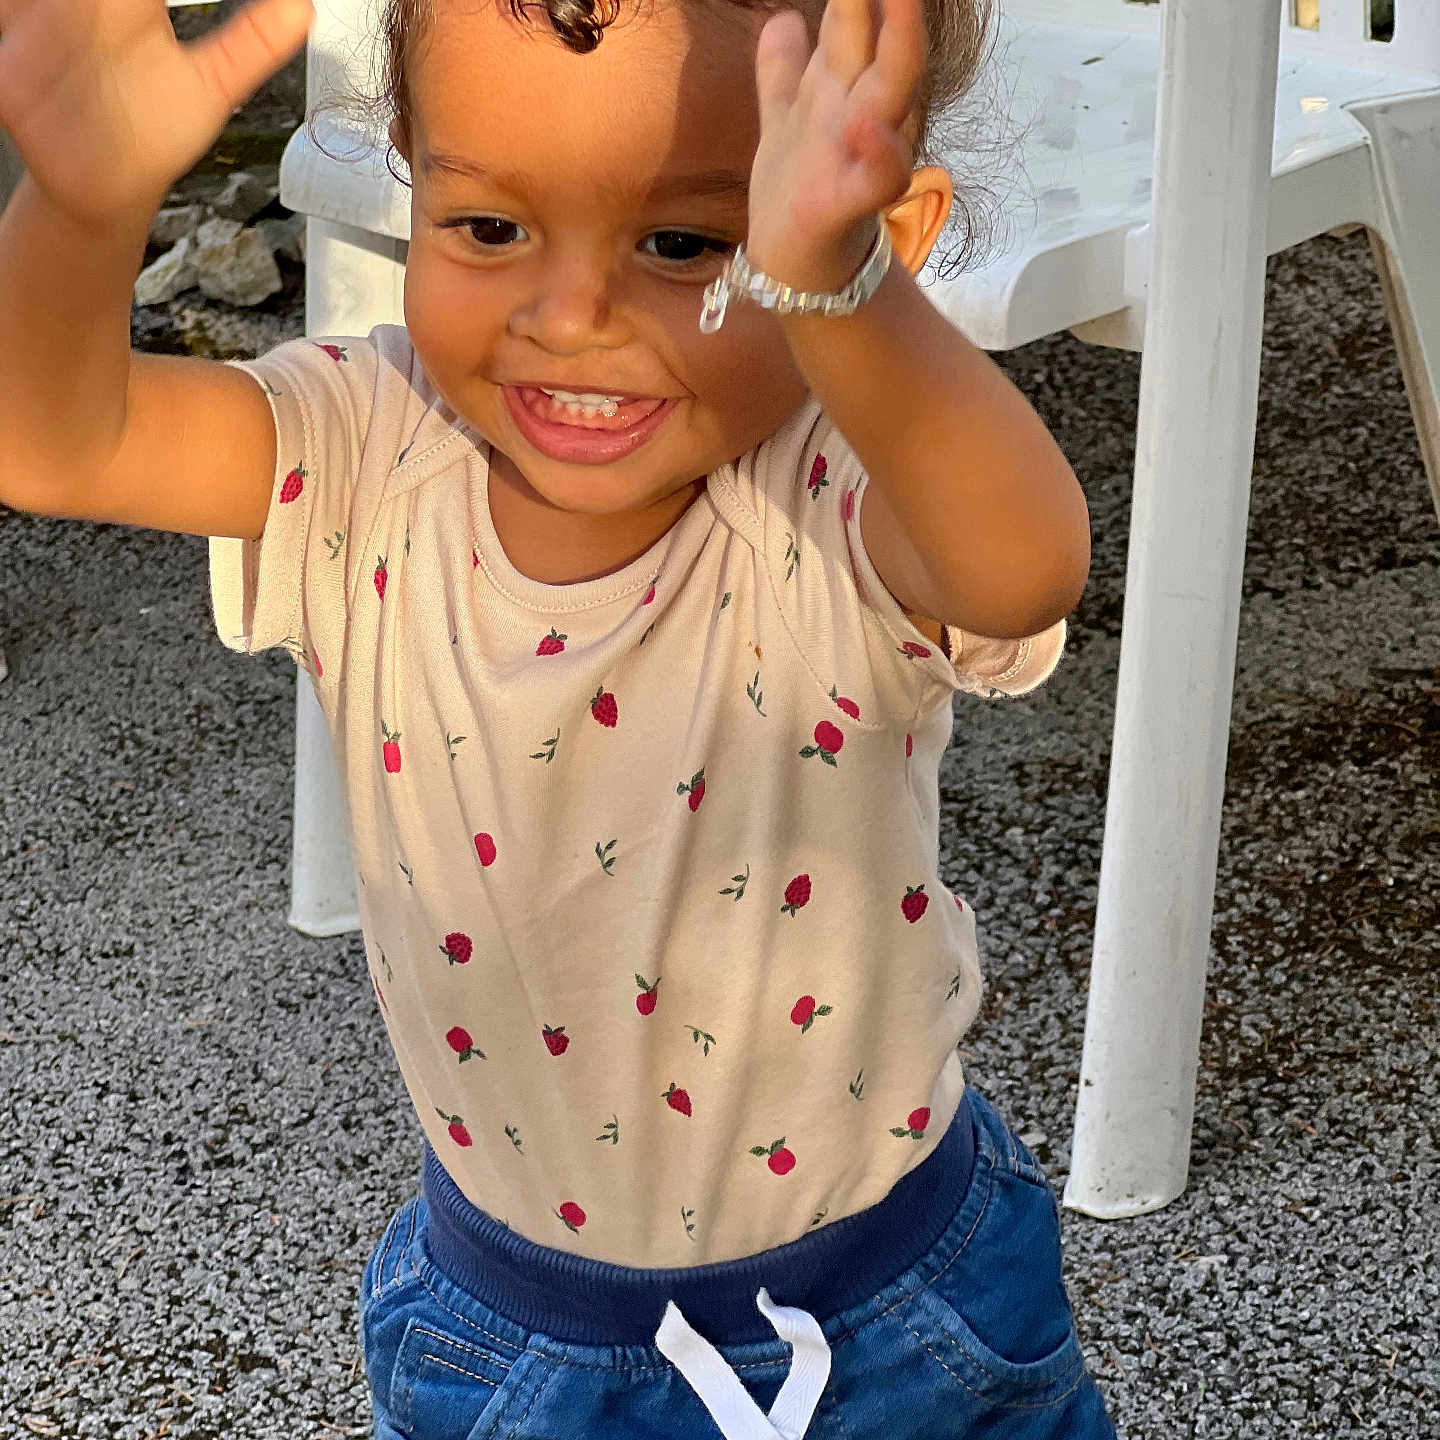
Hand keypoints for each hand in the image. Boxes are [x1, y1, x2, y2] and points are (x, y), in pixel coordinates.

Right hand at [0, 0, 312, 222]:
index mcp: (131, 2)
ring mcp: (40, 23)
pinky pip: (2, 13)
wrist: (108, 188)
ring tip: (60, 5)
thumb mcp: (212, 86)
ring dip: (40, 0)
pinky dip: (11, 11)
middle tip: (112, 0)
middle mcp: (84, 4)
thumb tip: (304, 6)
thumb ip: (251, 44)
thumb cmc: (156, 131)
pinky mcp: (9, 55)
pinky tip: (19, 11)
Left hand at [746, 0, 923, 292]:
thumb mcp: (784, 117)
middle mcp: (856, 109)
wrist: (792, 261)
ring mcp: (857, 154)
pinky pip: (877, 179)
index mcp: (838, 85)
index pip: (855, 18)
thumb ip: (783, 70)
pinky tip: (866, 126)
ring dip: (900, 44)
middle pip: (877, 40)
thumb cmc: (796, 187)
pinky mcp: (847, 203)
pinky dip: (879, 153)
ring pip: (891, 91)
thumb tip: (784, 19)